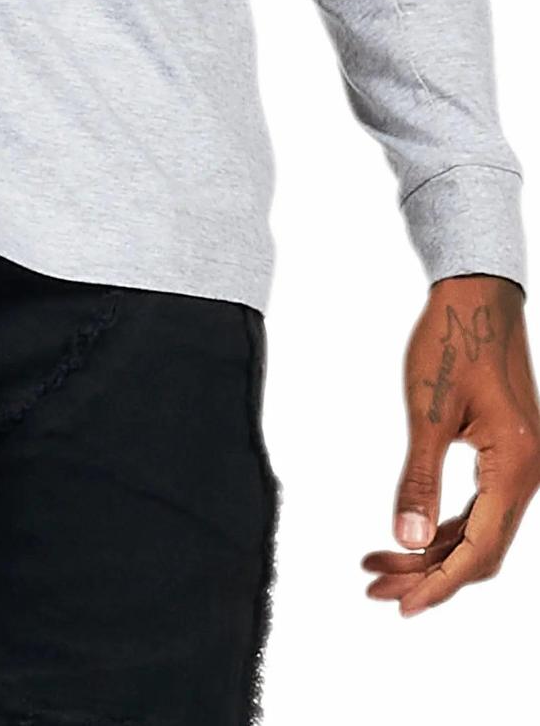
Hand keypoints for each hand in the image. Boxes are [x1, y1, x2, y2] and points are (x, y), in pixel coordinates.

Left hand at [361, 273, 539, 615]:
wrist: (478, 295)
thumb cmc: (453, 341)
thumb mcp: (428, 411)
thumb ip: (418, 479)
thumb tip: (405, 540)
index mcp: (516, 468)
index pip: (479, 550)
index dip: (439, 584)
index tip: (400, 604)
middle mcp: (530, 475)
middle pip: (480, 549)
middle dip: (428, 573)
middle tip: (376, 586)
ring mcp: (523, 466)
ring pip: (480, 530)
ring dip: (433, 552)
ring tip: (380, 565)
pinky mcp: (510, 455)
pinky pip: (482, 506)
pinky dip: (446, 525)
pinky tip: (410, 535)